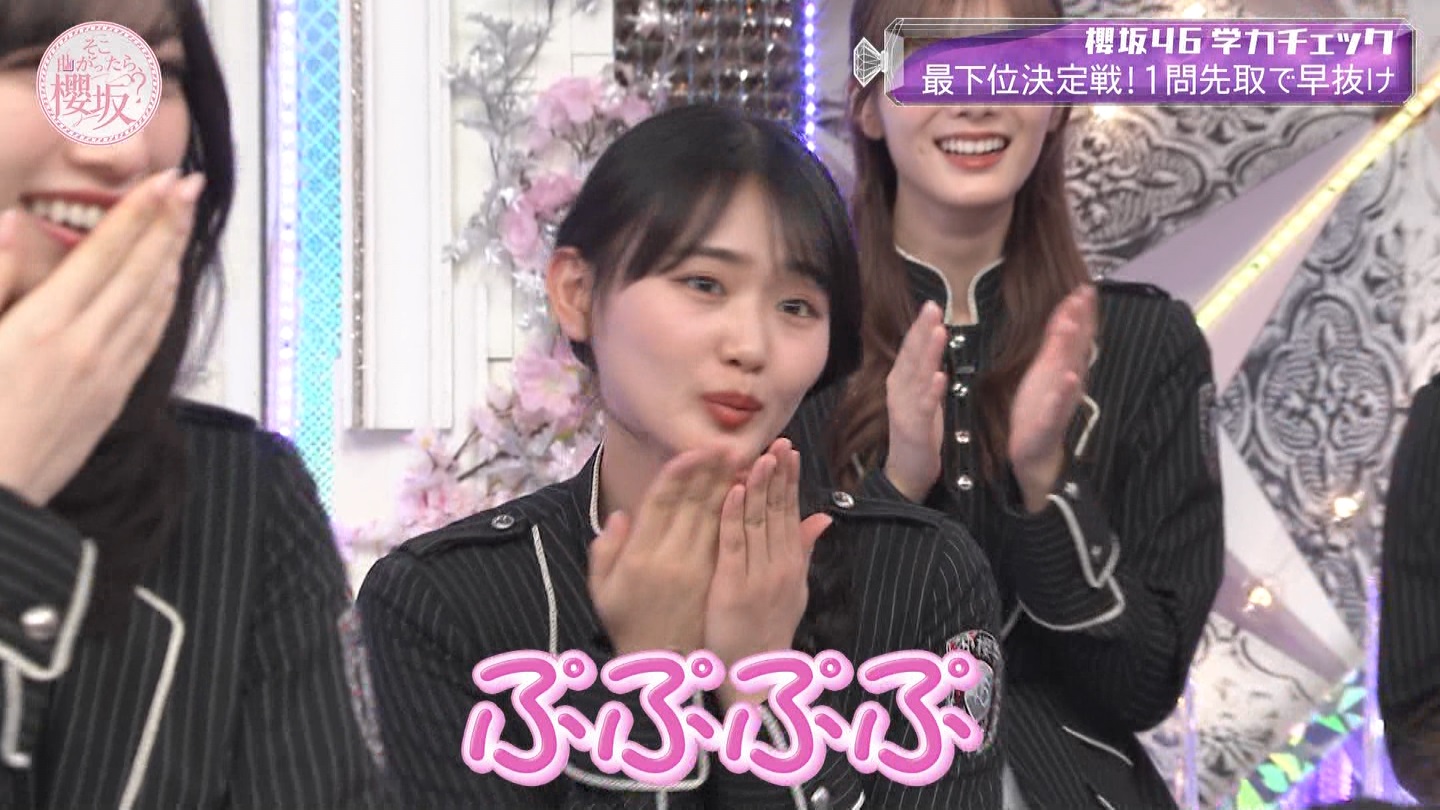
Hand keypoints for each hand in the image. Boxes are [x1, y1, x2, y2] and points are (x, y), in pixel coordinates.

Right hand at [0, 169, 203, 505]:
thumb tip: (6, 224)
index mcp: (43, 327)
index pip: (103, 255)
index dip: (138, 213)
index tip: (166, 180)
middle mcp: (86, 347)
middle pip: (139, 272)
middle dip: (167, 224)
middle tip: (191, 184)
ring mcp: (105, 376)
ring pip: (152, 304)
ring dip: (171, 258)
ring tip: (185, 221)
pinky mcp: (112, 402)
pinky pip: (149, 340)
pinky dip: (164, 304)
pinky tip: (170, 287)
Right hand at [588, 447, 735, 656]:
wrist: (660, 670)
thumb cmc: (626, 624)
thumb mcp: (601, 590)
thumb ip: (605, 551)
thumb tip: (620, 516)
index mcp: (639, 557)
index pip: (661, 504)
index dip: (679, 474)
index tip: (694, 450)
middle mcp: (670, 561)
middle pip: (693, 505)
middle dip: (711, 472)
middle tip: (728, 442)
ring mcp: (697, 571)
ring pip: (715, 519)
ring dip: (730, 487)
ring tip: (745, 459)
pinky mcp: (715, 581)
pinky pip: (727, 540)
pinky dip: (736, 515)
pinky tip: (747, 495)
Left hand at [705, 439, 832, 706]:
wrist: (757, 675)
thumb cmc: (770, 631)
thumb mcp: (795, 588)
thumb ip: (804, 550)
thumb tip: (824, 516)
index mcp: (791, 563)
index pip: (792, 512)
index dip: (790, 480)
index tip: (788, 450)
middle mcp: (779, 566)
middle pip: (779, 511)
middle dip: (779, 474)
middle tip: (778, 441)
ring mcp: (757, 575)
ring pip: (759, 522)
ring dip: (760, 487)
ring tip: (760, 456)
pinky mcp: (733, 586)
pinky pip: (734, 545)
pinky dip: (735, 516)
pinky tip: (736, 490)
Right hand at [883, 301, 945, 501]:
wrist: (907, 471)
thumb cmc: (918, 431)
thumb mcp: (921, 395)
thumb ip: (924, 371)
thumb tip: (933, 343)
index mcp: (901, 381)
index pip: (911, 349)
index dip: (919, 327)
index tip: (931, 304)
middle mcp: (898, 390)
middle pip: (911, 355)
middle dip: (921, 330)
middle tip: (932, 306)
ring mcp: (904, 409)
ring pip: (917, 376)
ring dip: (928, 354)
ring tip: (938, 332)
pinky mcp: (914, 428)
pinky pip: (924, 407)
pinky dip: (932, 391)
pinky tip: (940, 376)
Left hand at [1008, 285, 1096, 511]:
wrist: (1036, 448)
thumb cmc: (1040, 405)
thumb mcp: (1045, 368)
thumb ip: (1056, 340)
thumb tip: (1067, 308)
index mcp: (1063, 366)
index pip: (1076, 335)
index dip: (1081, 311)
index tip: (1084, 286)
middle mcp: (1067, 379)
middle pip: (1076, 347)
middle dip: (1080, 321)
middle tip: (1083, 295)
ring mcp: (1060, 400)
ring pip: (1069, 371)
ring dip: (1072, 350)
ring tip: (1071, 326)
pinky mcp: (1050, 421)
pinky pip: (1058, 406)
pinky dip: (1063, 392)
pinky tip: (1067, 378)